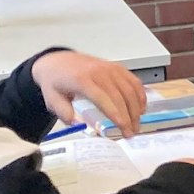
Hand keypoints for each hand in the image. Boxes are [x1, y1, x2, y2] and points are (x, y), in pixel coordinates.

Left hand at [32, 51, 146, 132]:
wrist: (57, 61)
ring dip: (136, 108)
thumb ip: (64, 113)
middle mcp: (99, 72)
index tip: (123, 127)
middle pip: (120, 96)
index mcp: (82, 80)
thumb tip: (79, 124)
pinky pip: (134, 81)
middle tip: (131, 132)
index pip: (103, 98)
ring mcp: (110, 68)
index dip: (116, 114)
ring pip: (130, 89)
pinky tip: (140, 108)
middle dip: (128, 116)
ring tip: (136, 124)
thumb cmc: (55, 81)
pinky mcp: (117, 67)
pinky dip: (140, 95)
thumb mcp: (52, 99)